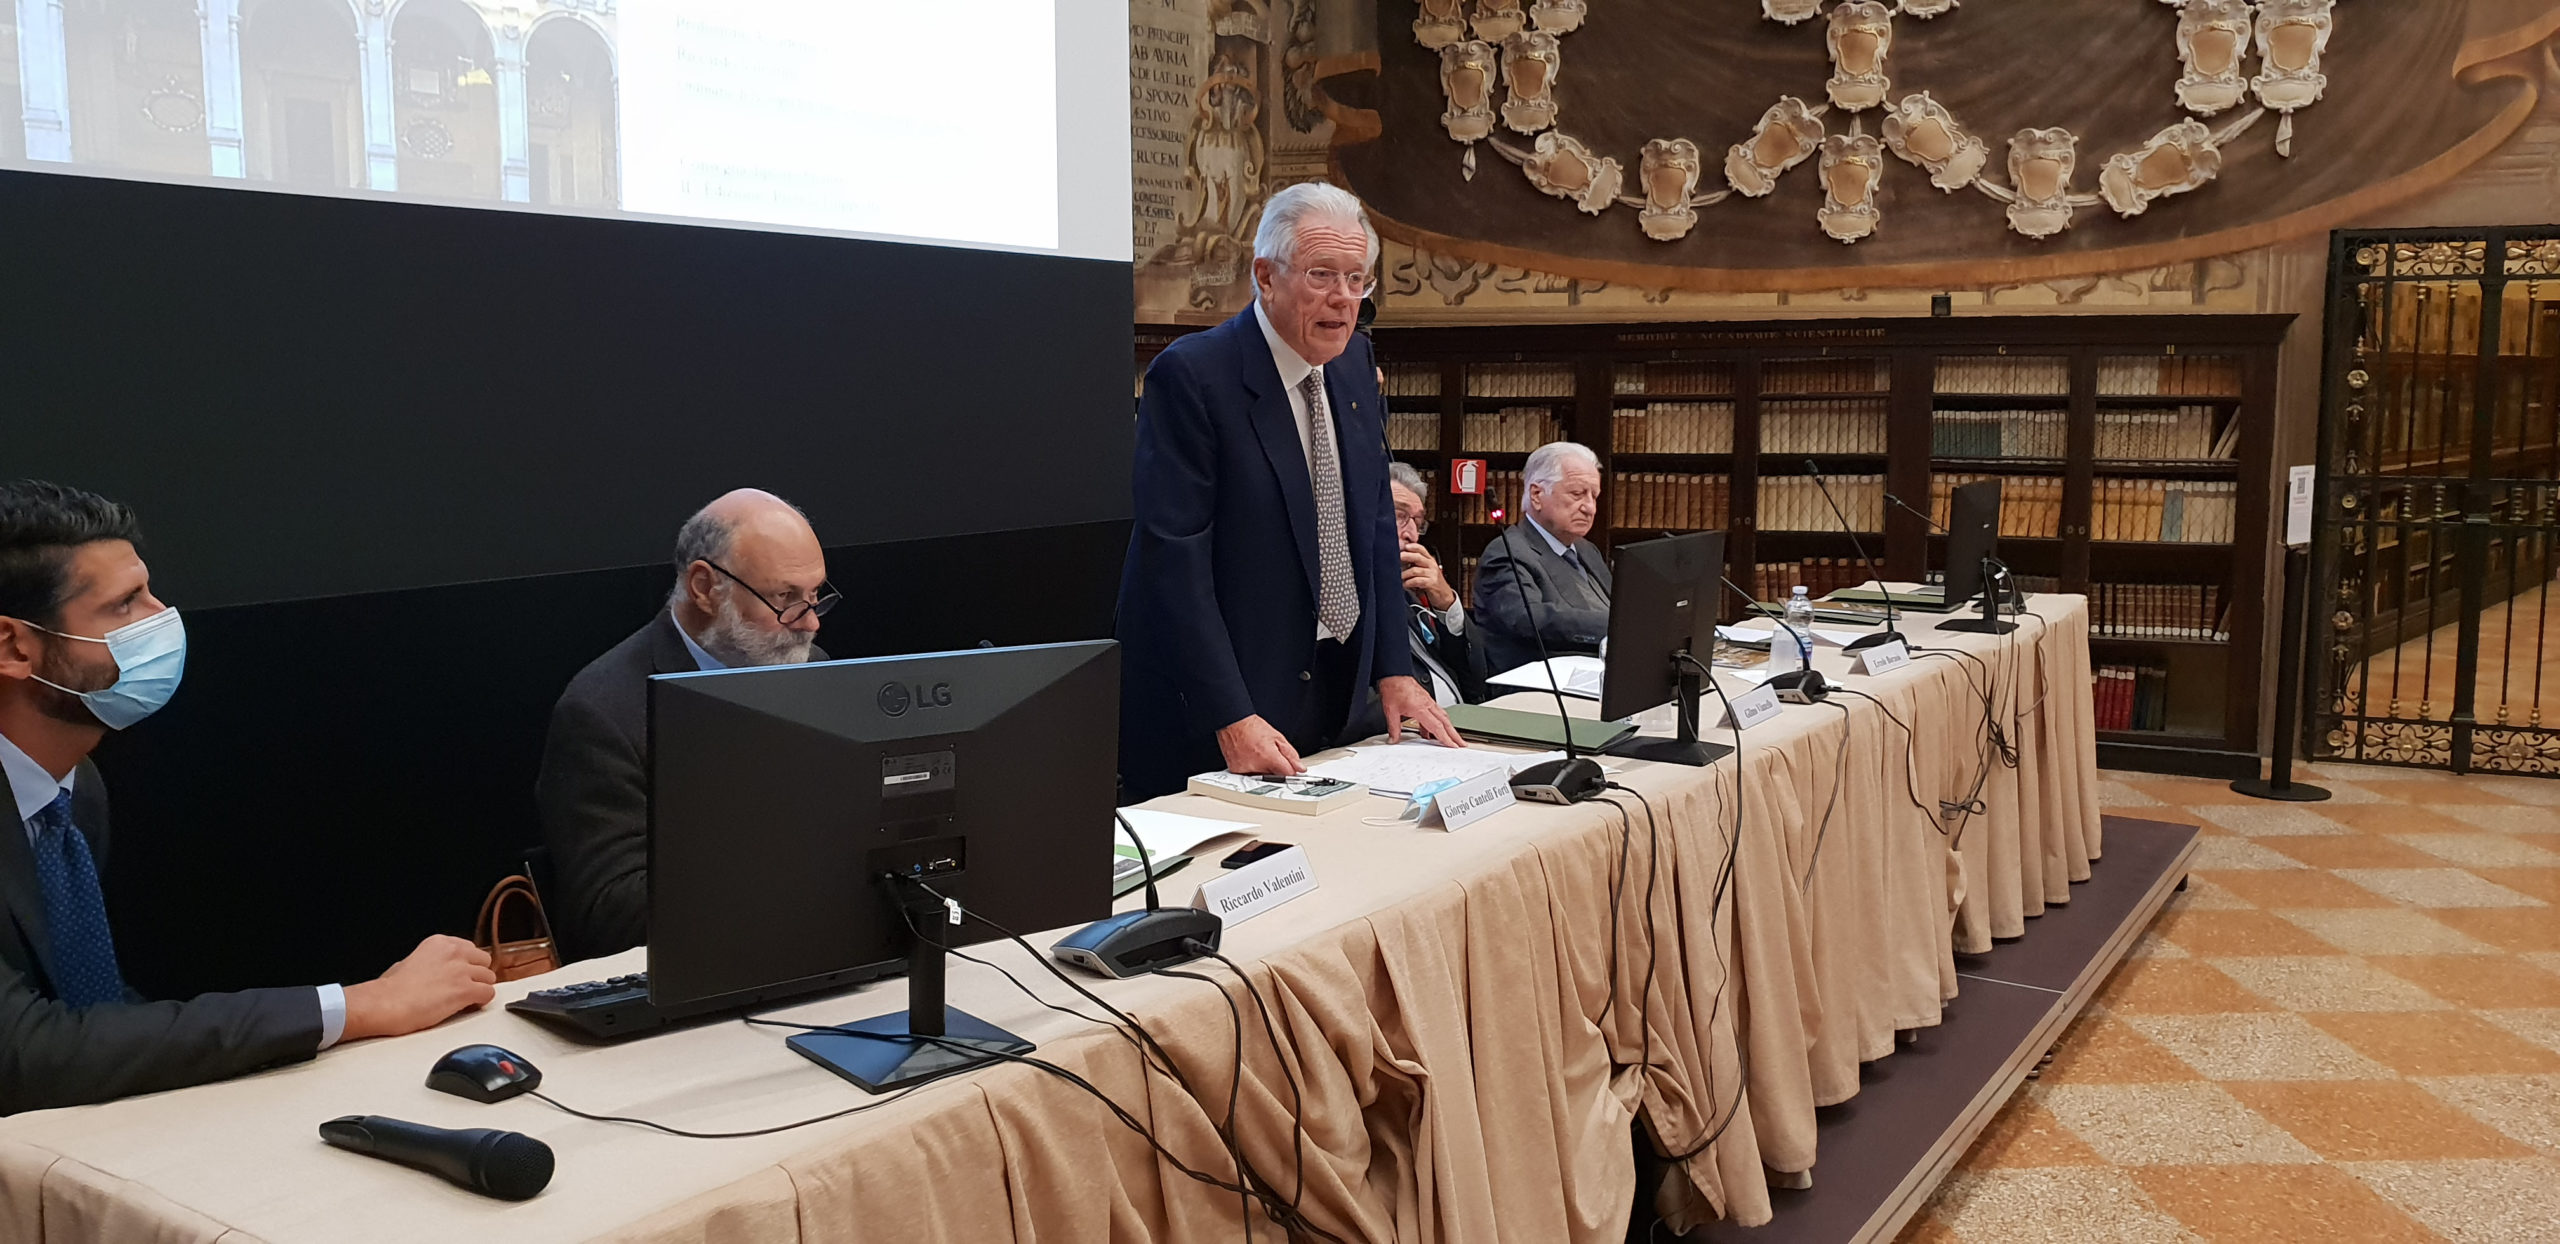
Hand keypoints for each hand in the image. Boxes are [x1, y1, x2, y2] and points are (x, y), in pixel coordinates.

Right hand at [342, 935, 496, 1041]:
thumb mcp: (409, 961)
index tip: (462, 975)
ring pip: (489, 978)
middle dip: (476, 976)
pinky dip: (481, 1002)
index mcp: (440, 942)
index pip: (470, 949)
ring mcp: (461, 970)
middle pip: (484, 961)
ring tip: (464, 1000)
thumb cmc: (391, 990)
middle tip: (464, 988)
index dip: (467, 966)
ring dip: (479, 990)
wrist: (385, 1004)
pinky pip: (489, 994)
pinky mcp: (465, 990)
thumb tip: (434, 970)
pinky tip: (467, 1007)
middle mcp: (454, 952)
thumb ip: (430, 962)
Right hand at [1216, 714, 1304, 775]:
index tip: (1289, 767)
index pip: (1287, 773)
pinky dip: (1251, 769)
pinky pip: (1249, 775)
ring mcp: (1244, 769)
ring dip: (1263, 770)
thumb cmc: (1252, 727)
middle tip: (1270, 755)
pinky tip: (1250, 757)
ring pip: (1261, 777)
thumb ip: (1291, 755)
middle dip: (1276, 769)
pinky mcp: (1235, 771)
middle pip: (1274, 776)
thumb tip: (1299, 768)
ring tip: (1258, 754)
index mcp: (1268, 757)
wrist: (1233, 723)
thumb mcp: (1277, 737)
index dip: (1291, 770)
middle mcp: (1256, 766)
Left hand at [1378, 675, 1461, 747]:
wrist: (1393, 673)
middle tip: (1462, 744)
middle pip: (1446, 722)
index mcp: (1421, 708)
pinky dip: (1438, 722)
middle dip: (1455, 735)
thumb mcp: (1390, 711)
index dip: (1446, 738)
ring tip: (1452, 738)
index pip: (1437, 727)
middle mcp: (1428, 704)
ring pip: (1443, 716)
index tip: (1453, 746)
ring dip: (1449, 728)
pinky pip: (1436, 712)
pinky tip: (1431, 730)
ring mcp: (1428, 701)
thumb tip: (1394, 739)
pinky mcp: (1426, 698)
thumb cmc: (1393, 687)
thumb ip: (1393, 728)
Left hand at [1400, 542, 1455, 610]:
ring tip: (1399, 577)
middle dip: (1407, 556)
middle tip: (1398, 557)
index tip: (1405, 546)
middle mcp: (1431, 565)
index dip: (1413, 547)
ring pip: (1415, 570)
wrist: (1444, 595)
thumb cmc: (1432, 582)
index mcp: (1430, 560)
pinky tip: (1405, 584)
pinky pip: (1417, 581)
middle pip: (1418, 557)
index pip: (1422, 550)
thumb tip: (1401, 559)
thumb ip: (1416, 564)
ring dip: (1405, 574)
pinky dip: (1409, 583)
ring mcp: (1432, 574)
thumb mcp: (1425, 571)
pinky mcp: (1431, 583)